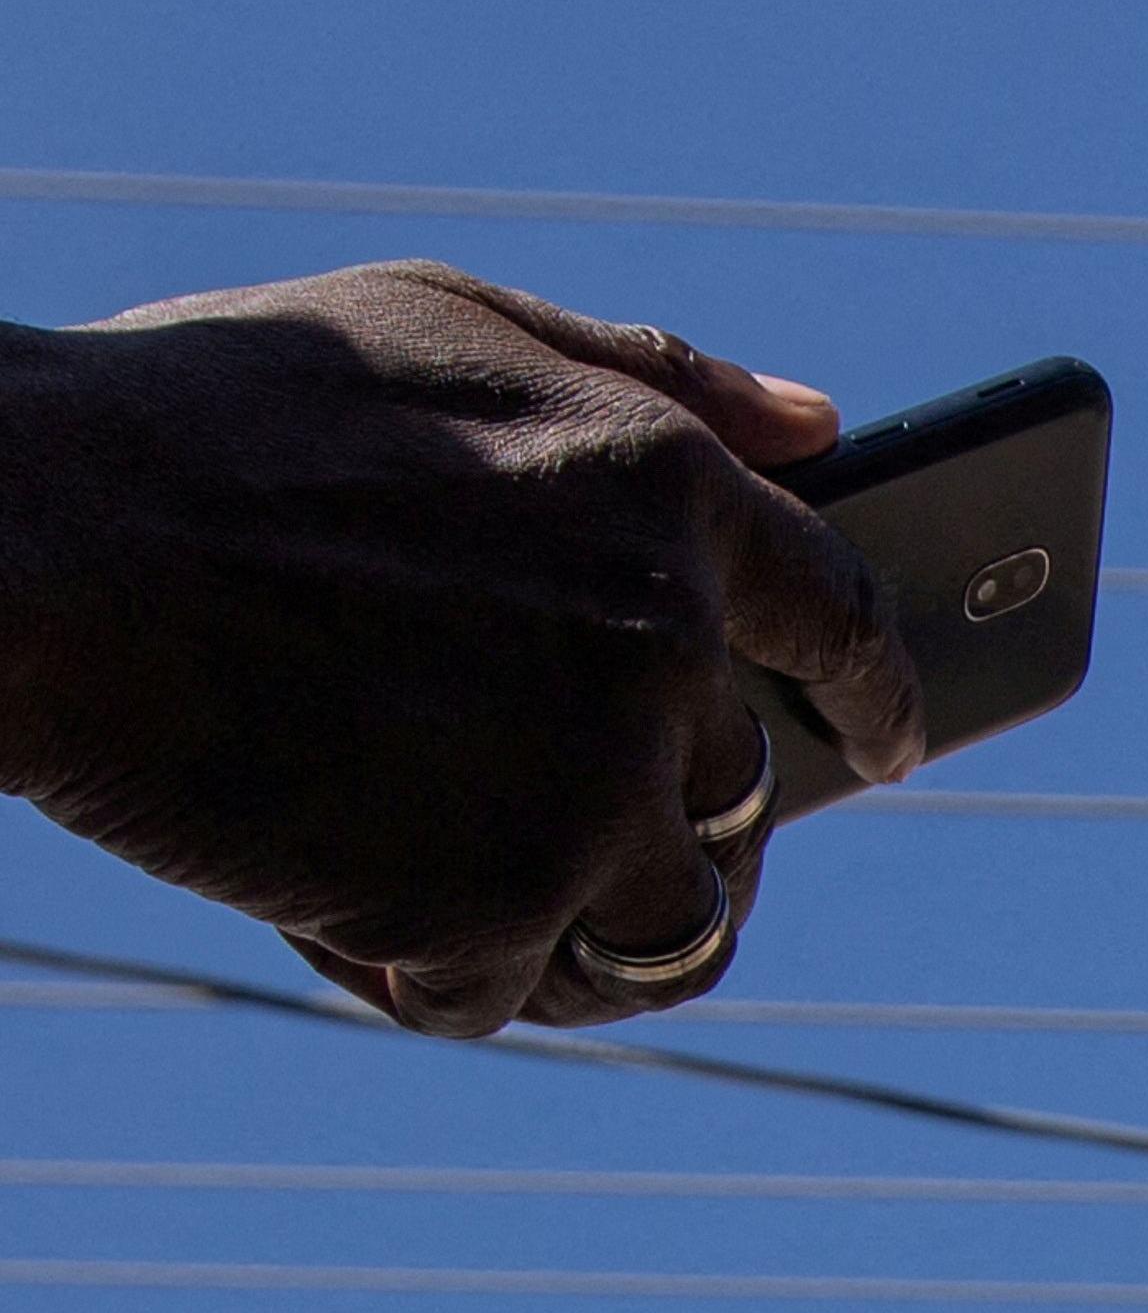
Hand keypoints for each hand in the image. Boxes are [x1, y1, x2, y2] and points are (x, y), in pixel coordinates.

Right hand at [0, 260, 921, 1035]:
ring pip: (670, 924)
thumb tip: (828, 426)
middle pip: (743, 791)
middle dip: (687, 830)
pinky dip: (428, 973)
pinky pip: (505, 989)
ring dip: (595, 938)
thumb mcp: (455, 324)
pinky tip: (337, 917)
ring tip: (499, 930)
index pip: (840, 616)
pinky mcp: (491, 904)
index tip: (898, 744)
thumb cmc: (216, 417)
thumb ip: (657, 378)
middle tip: (588, 848)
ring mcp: (590, 786)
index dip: (877, 693)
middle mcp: (664, 646)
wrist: (37, 544)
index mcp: (672, 493)